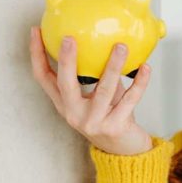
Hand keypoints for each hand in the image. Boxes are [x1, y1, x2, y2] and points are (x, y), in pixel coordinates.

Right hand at [29, 26, 154, 155]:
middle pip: (65, 84)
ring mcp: (94, 122)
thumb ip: (95, 74)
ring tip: (121, 46)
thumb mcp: (96, 97)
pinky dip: (139, 82)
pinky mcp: (115, 127)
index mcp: (65, 104)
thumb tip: (102, 37)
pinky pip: (130, 100)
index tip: (36, 30)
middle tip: (69, 38)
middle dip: (66, 60)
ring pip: (103, 90)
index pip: (43, 77)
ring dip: (113, 65)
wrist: (123, 152)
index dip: (37, 54)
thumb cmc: (109, 117)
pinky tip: (145, 67)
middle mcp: (74, 114)